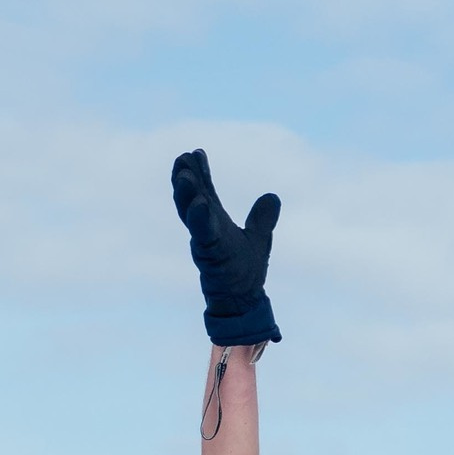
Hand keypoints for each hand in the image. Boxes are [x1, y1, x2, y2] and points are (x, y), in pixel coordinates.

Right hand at [171, 149, 281, 345]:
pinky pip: (204, 235)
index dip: (200, 173)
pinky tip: (201, 202)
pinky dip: (201, 218)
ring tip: (184, 173)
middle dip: (185, 179)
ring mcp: (206, 243)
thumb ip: (262, 218)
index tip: (195, 152)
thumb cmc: (244, 272)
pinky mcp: (210, 257)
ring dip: (187, 193)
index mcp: (215, 224)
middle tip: (181, 157)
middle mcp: (206, 230)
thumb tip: (272, 196)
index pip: (205, 193)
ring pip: (192, 214)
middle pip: (192, 199)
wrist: (243, 302)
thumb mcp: (258, 238)